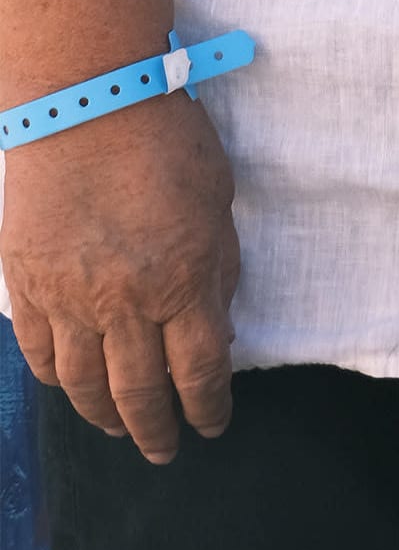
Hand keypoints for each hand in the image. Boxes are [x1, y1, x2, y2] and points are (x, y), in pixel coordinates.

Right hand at [3, 89, 239, 463]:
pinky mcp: (28, 284)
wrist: (87, 98)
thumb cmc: (166, 137)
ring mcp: (70, 298)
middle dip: (157, 430)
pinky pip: (39, 354)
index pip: (200, 371)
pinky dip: (56, 381)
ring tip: (119, 430)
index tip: (213, 424)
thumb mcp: (218, 200)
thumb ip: (219, 268)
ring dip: (104, 418)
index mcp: (184, 278)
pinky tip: (71, 388)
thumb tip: (219, 325)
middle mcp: (125, 301)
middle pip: (141, 392)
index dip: (208, 407)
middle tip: (166, 450)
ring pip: (84, 386)